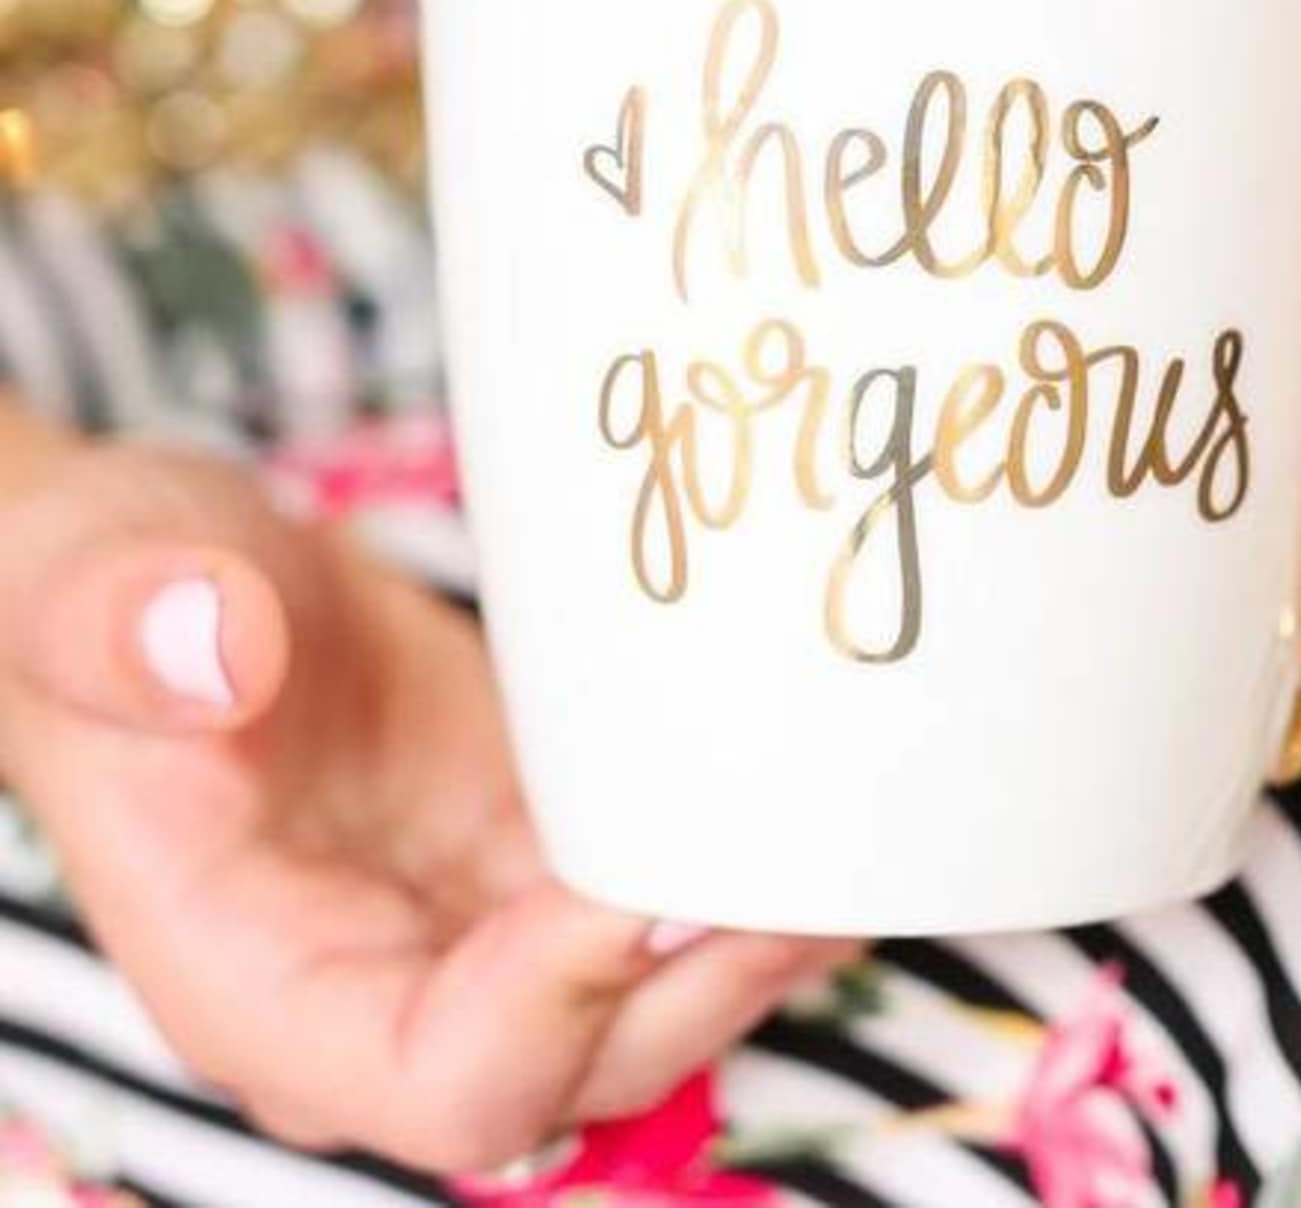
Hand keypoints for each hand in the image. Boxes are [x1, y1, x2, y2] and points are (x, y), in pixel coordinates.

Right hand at [0, 419, 849, 1171]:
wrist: (175, 570)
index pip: (445, 1075)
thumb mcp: (85, 579)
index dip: (564, 1007)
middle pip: (592, 1060)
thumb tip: (212, 646)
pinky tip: (830, 785)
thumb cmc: (102, 594)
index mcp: (268, 981)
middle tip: (824, 861)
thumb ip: (115, 622)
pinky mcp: (540, 838)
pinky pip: (657, 884)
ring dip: (761, 931)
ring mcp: (482, 915)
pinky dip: (743, 854)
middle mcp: (394, 981)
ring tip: (870, 832)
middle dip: (715, 980)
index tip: (652, 879)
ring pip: (652, 990)